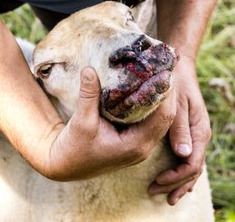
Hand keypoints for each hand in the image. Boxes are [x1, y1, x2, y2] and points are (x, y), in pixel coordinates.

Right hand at [38, 67, 175, 180]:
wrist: (66, 165)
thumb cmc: (74, 147)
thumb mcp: (81, 121)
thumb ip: (88, 96)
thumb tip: (89, 69)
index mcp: (136, 144)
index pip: (162, 116)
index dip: (167, 93)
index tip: (165, 71)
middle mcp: (143, 147)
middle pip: (167, 118)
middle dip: (168, 94)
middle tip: (166, 68)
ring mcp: (140, 147)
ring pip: (161, 120)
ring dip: (162, 100)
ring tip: (160, 75)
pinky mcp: (134, 142)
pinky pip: (152, 123)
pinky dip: (153, 106)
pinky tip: (148, 90)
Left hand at [148, 56, 210, 204]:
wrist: (179, 65)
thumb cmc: (175, 82)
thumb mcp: (177, 104)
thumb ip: (179, 128)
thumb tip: (184, 154)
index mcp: (199, 130)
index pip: (192, 163)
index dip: (176, 177)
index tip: (158, 181)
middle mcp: (200, 135)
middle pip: (193, 170)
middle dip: (176, 184)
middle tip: (155, 193)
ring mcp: (196, 135)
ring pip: (192, 167)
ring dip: (179, 183)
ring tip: (165, 196)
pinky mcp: (189, 132)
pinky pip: (189, 158)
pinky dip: (182, 173)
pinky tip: (172, 181)